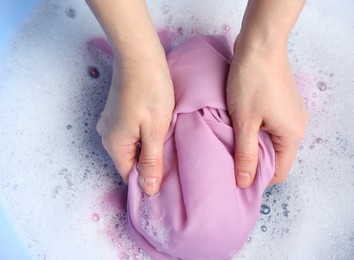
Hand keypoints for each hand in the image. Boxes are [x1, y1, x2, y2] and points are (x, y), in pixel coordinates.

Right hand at [97, 56, 173, 194]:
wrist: (140, 57)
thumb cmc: (150, 92)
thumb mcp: (155, 131)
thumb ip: (151, 162)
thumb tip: (149, 190)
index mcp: (114, 145)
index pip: (129, 176)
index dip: (148, 181)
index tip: (168, 180)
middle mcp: (107, 136)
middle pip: (130, 162)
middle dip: (150, 165)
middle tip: (173, 160)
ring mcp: (111, 122)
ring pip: (132, 147)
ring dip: (149, 149)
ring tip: (169, 144)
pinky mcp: (118, 112)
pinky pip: (131, 134)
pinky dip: (145, 137)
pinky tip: (159, 130)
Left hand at [227, 37, 307, 187]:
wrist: (260, 44)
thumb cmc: (252, 82)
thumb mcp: (245, 122)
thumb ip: (245, 154)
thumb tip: (244, 183)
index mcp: (292, 135)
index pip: (279, 172)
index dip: (259, 179)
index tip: (237, 180)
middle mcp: (298, 126)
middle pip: (277, 156)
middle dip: (255, 162)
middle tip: (231, 162)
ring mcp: (292, 113)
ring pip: (272, 141)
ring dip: (254, 145)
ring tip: (233, 144)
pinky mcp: (284, 103)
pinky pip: (272, 126)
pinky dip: (257, 131)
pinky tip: (241, 126)